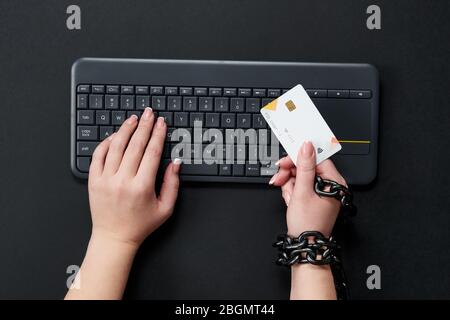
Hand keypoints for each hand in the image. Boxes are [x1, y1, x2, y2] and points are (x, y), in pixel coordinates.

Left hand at [88, 107, 180, 247]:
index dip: (158, 135)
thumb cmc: (140, 224)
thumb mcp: (165, 208)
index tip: (162, 123)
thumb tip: (175, 162)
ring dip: (126, 129)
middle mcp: (123, 180)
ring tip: (134, 119)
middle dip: (145, 126)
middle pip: (135, 145)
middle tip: (149, 113)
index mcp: (142, 186)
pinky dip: (106, 142)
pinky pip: (98, 155)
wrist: (114, 237)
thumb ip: (173, 184)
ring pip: (116, 146)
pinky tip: (115, 135)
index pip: (152, 152)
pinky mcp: (94, 181)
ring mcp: (106, 180)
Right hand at [270, 141, 345, 236]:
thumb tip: (307, 147)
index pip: (316, 159)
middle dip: (290, 173)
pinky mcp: (315, 196)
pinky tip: (290, 198)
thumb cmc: (307, 224)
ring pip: (301, 176)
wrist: (304, 244)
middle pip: (307, 167)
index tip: (285, 160)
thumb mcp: (302, 191)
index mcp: (334, 182)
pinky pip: (301, 185)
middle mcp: (331, 185)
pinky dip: (292, 190)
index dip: (298, 158)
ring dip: (289, 184)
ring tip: (288, 196)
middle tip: (279, 179)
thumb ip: (304, 167)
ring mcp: (323, 191)